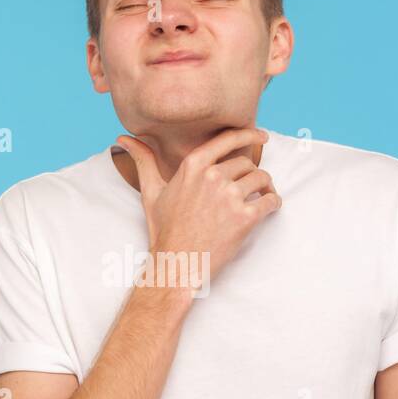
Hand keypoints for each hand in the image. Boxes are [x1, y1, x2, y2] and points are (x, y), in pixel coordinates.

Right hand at [114, 127, 280, 289]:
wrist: (177, 264)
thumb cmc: (164, 229)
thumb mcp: (151, 192)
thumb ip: (143, 161)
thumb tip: (123, 139)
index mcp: (192, 166)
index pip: (227, 140)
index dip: (248, 134)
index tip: (260, 135)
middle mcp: (212, 177)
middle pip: (247, 162)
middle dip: (252, 173)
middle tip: (252, 186)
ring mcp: (229, 197)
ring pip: (262, 179)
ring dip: (266, 187)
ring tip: (262, 196)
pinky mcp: (245, 217)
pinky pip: (271, 200)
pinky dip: (274, 203)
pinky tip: (269, 208)